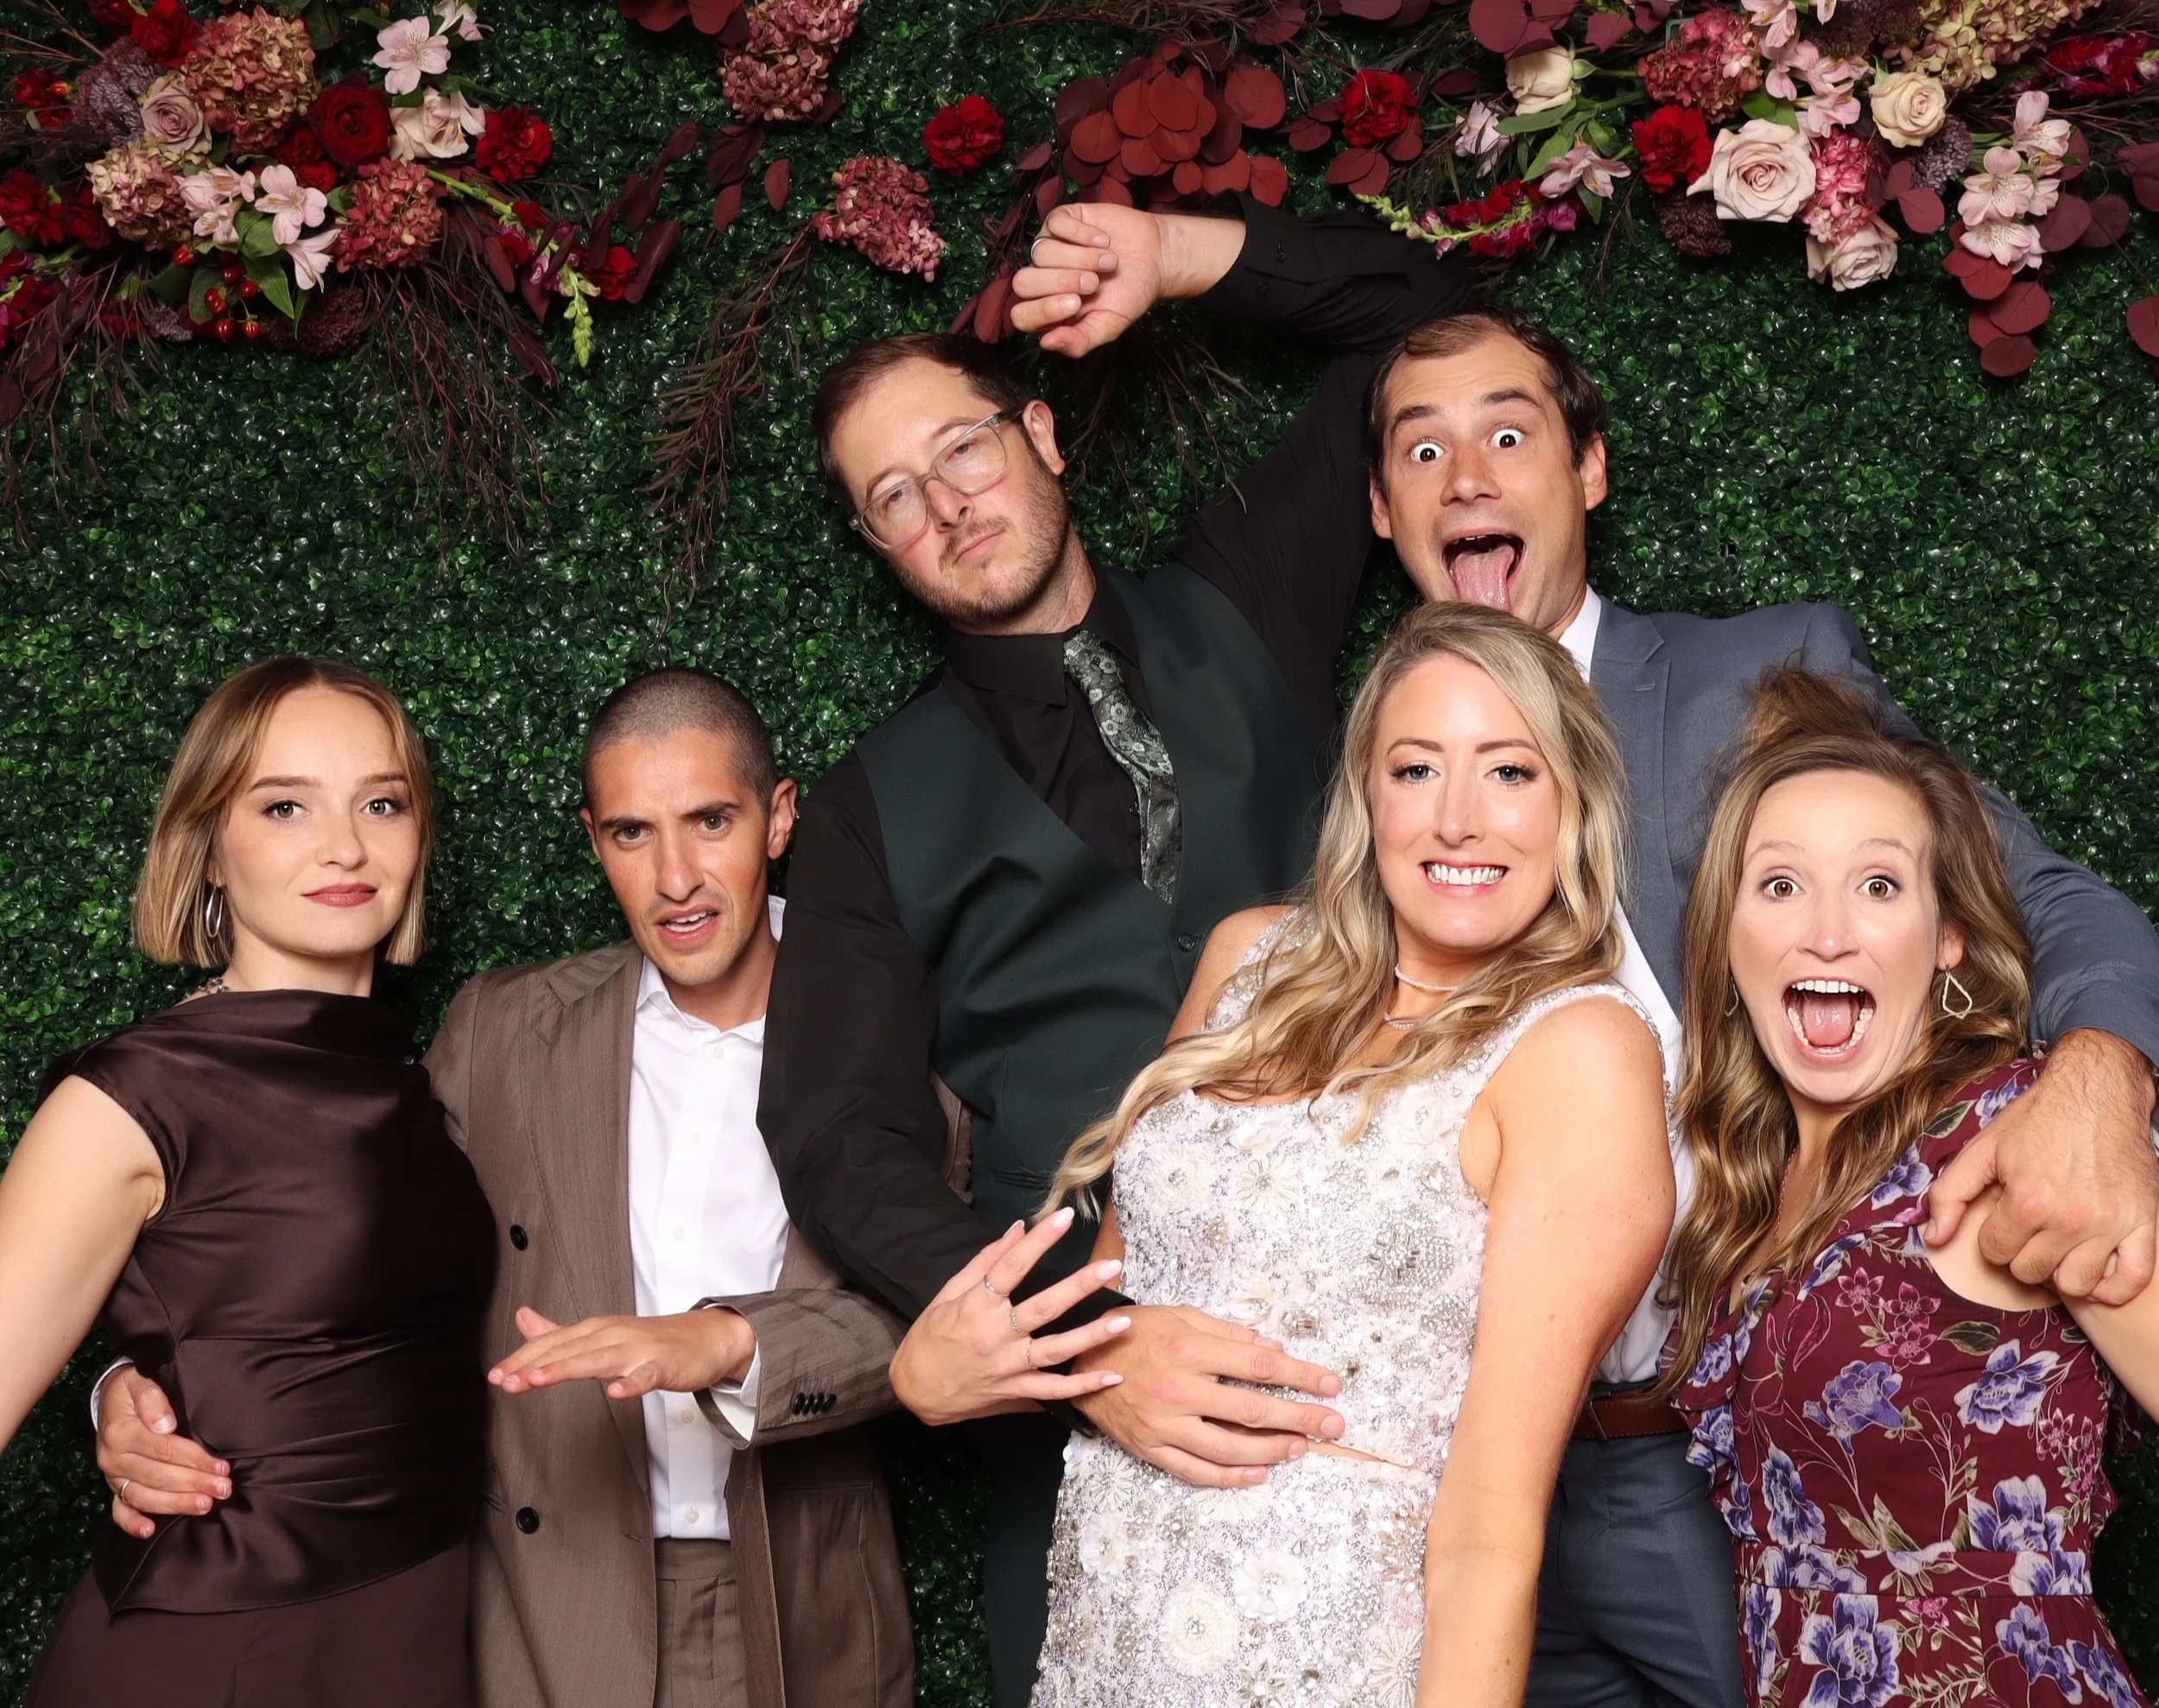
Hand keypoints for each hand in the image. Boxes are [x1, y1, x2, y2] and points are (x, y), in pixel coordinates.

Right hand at [94, 1366, 229, 1541]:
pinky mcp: (114, 1485)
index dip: (195, 1459)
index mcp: (121, 1432)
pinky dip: (131, 1522)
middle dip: (194, 1484)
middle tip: (223, 1489)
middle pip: (158, 1475)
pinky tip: (149, 1531)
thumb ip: (153, 1398)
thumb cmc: (133, 1388)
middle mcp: (113, 1458)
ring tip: (204, 1506)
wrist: (111, 1397)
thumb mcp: (140, 1380)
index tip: (222, 1467)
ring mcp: (113, 1475)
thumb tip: (166, 1425)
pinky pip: (119, 1509)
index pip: (164, 1449)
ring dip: (174, 1504)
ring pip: (143, 1496)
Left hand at [489, 1306, 756, 1401]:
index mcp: (596, 1330)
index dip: (522, 1359)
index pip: (552, 1343)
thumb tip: (523, 1319)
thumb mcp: (601, 1333)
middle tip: (505, 1381)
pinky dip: (631, 1383)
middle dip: (534, 1364)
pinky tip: (616, 1392)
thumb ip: (560, 1331)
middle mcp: (613, 1335)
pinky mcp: (663, 1365)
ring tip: (539, 1379)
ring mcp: (638, 1350)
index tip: (496, 1376)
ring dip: (567, 1368)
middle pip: (568, 1350)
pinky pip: (645, 1376)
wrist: (707, 1337)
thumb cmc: (653, 1340)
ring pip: (598, 1359)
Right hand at [889, 1208, 1132, 1425]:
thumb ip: (985, 1261)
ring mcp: (1007, 1367)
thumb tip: (1018, 1228)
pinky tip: (1113, 1376)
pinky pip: (1053, 1390)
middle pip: (1042, 1308)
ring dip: (1091, 1336)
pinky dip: (1083, 1387)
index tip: (1065, 1217)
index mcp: (975, 1306)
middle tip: (1110, 1267)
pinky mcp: (1015, 1391)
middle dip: (1078, 1287)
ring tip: (1123, 1321)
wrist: (914, 1391)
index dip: (1038, 1241)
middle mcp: (994, 1336)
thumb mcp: (949, 1293)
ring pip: (1055, 1350)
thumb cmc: (930, 1336)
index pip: (1011, 1267)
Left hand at [1010, 204, 1243, 357]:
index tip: (1075, 304)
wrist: (1155, 258)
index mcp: (1049, 310)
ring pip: (1042, 252)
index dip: (1043, 310)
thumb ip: (1079, 341)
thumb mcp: (1109, 325)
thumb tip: (1046, 343)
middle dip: (1061, 281)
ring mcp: (1048, 247)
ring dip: (1081, 258)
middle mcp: (1041, 278)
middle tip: (1093, 283)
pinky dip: (1082, 234)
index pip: (1022, 315)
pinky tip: (1103, 241)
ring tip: (1109, 262)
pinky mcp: (1060, 220)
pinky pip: (1056, 224)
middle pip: (1024, 282)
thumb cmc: (1129, 294)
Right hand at [1072, 1304, 1343, 1488]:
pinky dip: (1232, 1477)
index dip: (1301, 1375)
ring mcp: (1164, 1424)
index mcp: (1189, 1348)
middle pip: (1252, 1410)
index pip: (1259, 1366)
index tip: (1331, 1384)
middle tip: (1334, 1425)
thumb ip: (1228, 1333)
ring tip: (1301, 1448)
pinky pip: (1197, 1471)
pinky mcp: (1151, 1449)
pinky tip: (1259, 1474)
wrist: (1078, 1360)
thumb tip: (1274, 1350)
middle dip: (1300, 1418)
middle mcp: (1179, 1389)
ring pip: (1229, 1448)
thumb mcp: (1180, 1315)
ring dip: (1272, 1451)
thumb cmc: (1134, 1332)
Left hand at [1925, 1030, 2158, 1302]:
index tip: (2003, 1221)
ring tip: (2057, 1249)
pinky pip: (2132, 1280)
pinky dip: (2114, 1289)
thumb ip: (1950, 1194)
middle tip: (2028, 1232)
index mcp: (2028, 1201)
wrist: (2098, 1093)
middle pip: (2031, 1271)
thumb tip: (1933, 1237)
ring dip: (2060, 1272)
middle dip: (2022, 1253)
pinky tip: (2096, 1273)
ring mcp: (2111, 1225)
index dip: (1993, 1239)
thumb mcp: (1983, 1149)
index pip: (1996, 1252)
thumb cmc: (2038, 1120)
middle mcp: (2070, 1219)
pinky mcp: (2145, 1223)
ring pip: (2076, 1284)